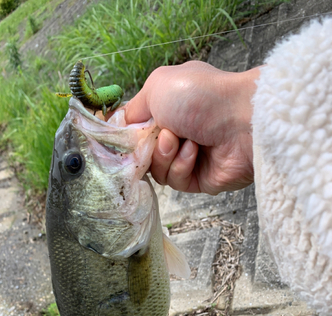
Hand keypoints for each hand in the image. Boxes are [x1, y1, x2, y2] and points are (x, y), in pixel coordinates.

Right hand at [125, 61, 260, 194]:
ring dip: (164, 155)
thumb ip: (133, 108)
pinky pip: (176, 181)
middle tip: (163, 134)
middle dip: (147, 145)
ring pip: (157, 170)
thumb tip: (122, 126)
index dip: (127, 135)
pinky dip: (181, 166)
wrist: (243, 120)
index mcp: (170, 107)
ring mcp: (190, 157)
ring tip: (181, 140)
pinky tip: (195, 151)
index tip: (120, 138)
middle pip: (143, 153)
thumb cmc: (203, 96)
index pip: (138, 128)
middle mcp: (179, 132)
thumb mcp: (157, 86)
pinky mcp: (200, 180)